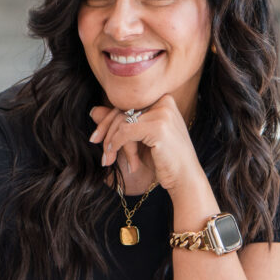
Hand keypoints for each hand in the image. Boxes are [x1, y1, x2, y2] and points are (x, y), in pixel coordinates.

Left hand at [88, 95, 204, 194]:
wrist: (185, 179)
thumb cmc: (164, 160)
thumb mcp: (138, 140)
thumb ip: (120, 124)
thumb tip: (93, 110)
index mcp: (163, 100)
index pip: (127, 105)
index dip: (108, 121)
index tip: (96, 137)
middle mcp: (164, 102)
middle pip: (123, 111)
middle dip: (106, 132)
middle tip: (98, 149)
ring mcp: (163, 113)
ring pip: (122, 122)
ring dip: (111, 143)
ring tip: (108, 160)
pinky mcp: (159, 126)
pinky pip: (125, 131)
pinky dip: (116, 144)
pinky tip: (113, 155)